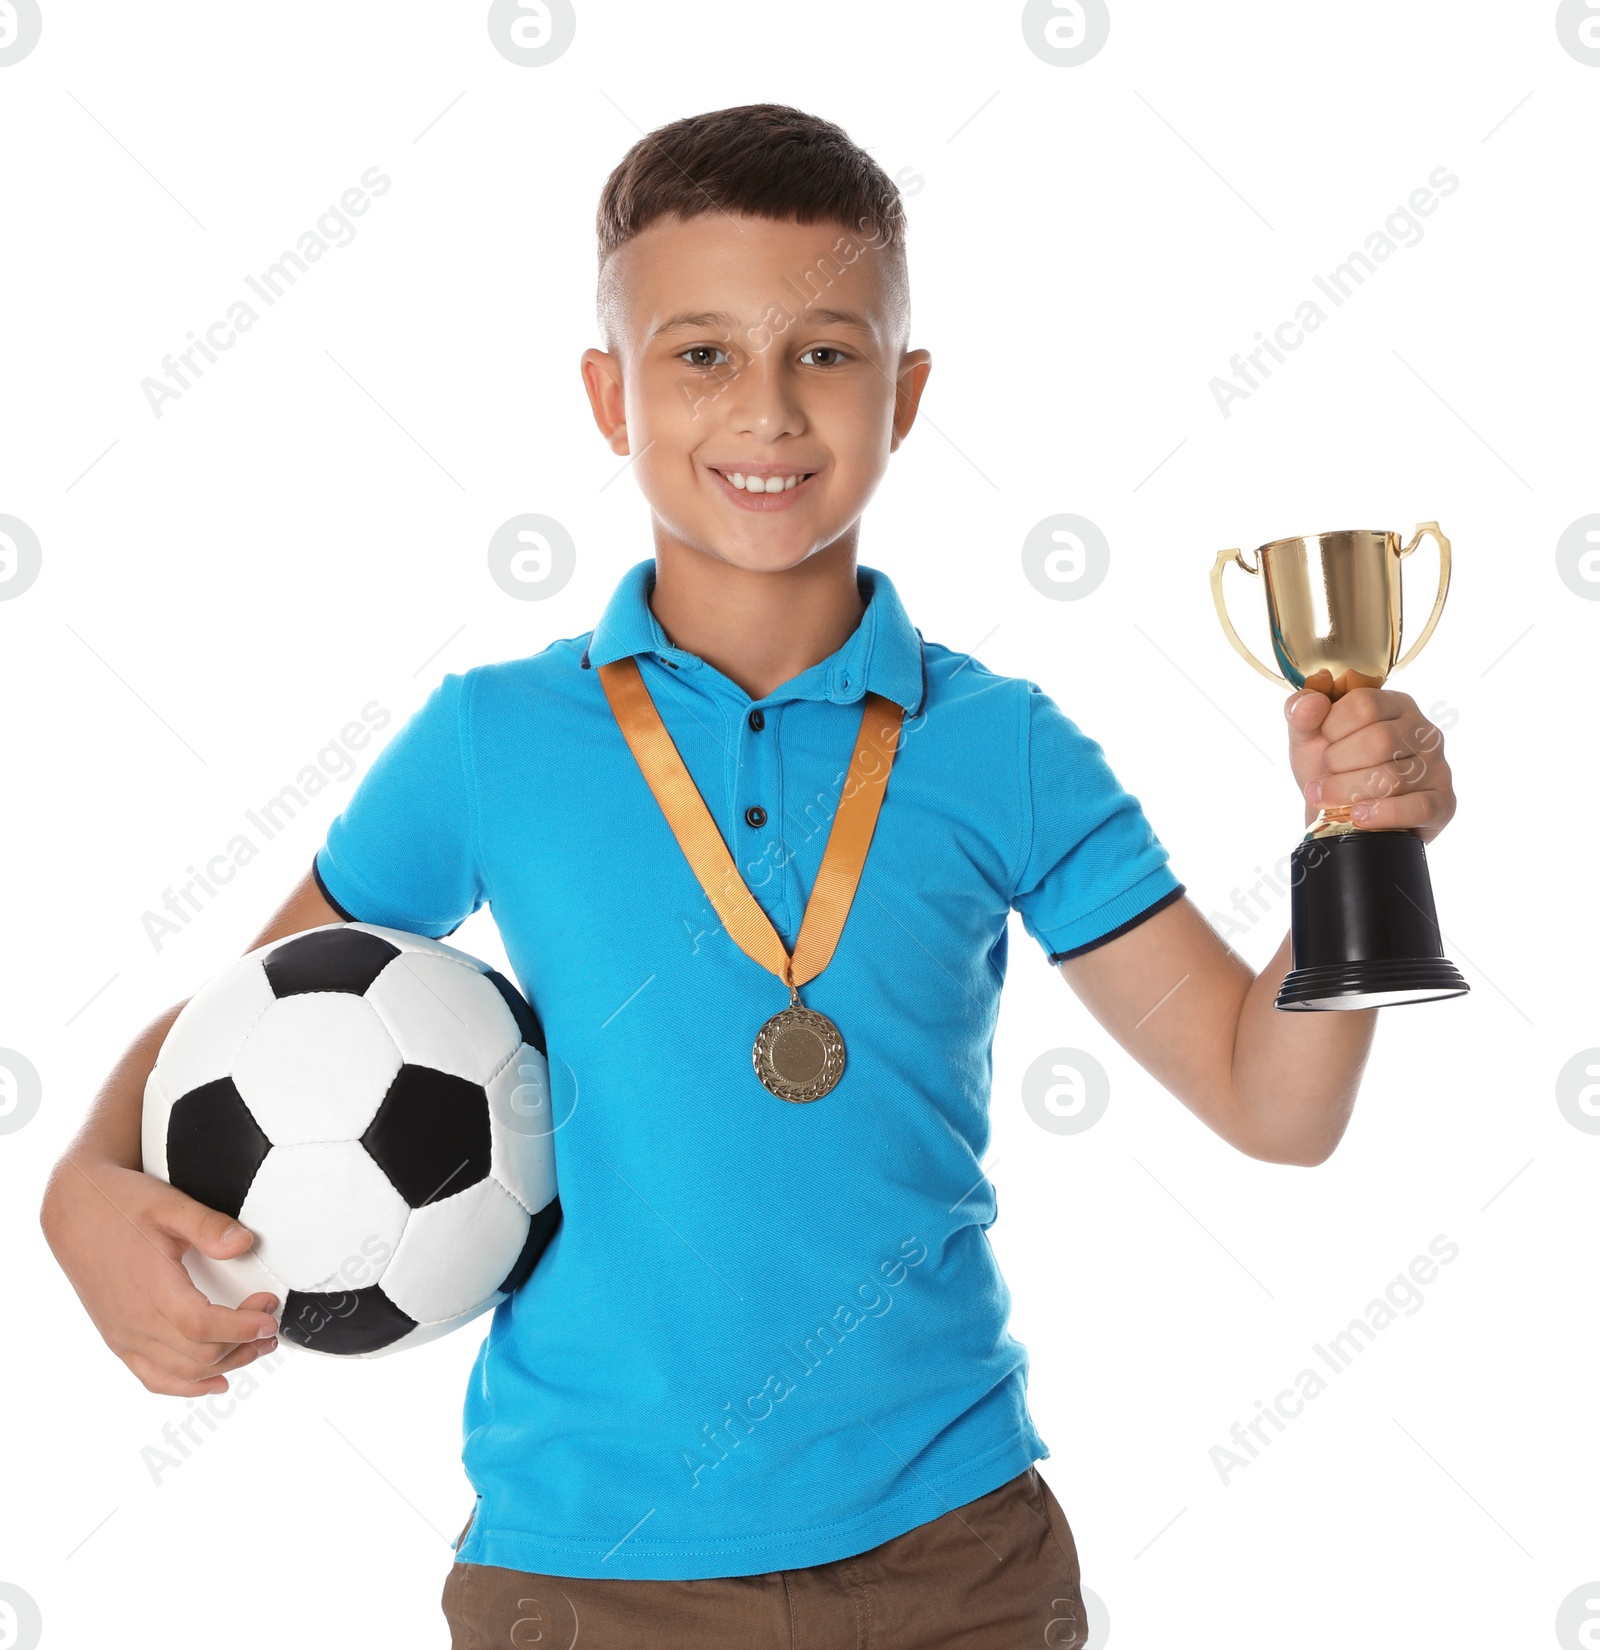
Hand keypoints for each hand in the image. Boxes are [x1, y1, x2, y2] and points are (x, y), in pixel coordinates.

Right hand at [40, 1158, 280, 1395]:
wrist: (74, 1211)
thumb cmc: (120, 1205)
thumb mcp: (169, 1205)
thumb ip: (209, 1226)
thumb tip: (245, 1243)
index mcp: (151, 1289)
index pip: (204, 1326)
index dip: (242, 1326)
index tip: (269, 1314)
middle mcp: (135, 1320)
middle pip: (199, 1355)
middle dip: (243, 1344)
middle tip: (269, 1325)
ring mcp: (124, 1334)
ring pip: (181, 1372)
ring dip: (224, 1365)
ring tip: (255, 1348)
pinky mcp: (118, 1338)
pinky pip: (152, 1377)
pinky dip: (186, 1387)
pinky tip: (214, 1382)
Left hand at [1284, 684, 1455, 844]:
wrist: (1340, 817)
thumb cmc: (1329, 771)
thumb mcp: (1307, 738)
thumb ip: (1300, 713)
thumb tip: (1310, 700)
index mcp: (1395, 705)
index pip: (1364, 704)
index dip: (1332, 728)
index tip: (1323, 744)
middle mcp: (1423, 732)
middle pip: (1380, 741)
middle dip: (1338, 763)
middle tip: (1324, 776)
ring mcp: (1437, 767)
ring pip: (1393, 777)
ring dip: (1348, 792)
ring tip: (1329, 799)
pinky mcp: (1443, 803)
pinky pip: (1418, 808)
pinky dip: (1382, 814)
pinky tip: (1358, 816)